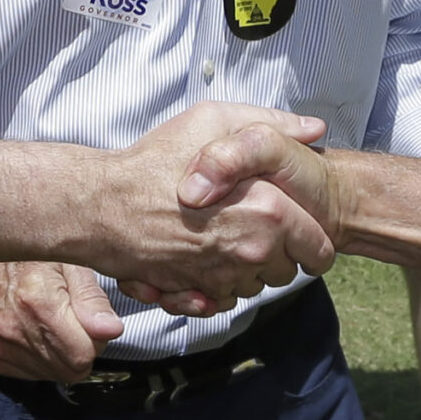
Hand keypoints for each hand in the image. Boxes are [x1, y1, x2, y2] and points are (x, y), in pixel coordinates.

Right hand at [0, 260, 122, 381]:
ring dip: (60, 356)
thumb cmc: (25, 255)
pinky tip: (36, 333)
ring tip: (53, 324)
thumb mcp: (69, 262)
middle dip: (81, 351)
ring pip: (51, 375)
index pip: (84, 354)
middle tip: (75, 323)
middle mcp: (14, 329)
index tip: (92, 323)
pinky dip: (40, 359)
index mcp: (39, 303)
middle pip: (69, 370)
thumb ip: (92, 299)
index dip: (96, 341)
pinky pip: (30, 374)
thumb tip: (111, 330)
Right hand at [81, 102, 331, 301]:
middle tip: (253, 226)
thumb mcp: (214, 120)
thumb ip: (271, 122)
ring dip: (246, 270)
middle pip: (289, 272)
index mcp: (270, 209)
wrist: (101, 206)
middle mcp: (253, 250)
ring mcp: (225, 276)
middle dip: (278, 254)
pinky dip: (217, 285)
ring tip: (221, 236)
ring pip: (255, 287)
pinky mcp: (199, 294)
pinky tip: (200, 257)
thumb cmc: (155, 160)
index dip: (313, 240)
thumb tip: (313, 128)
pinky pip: (224, 300)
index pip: (319, 248)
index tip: (301, 232)